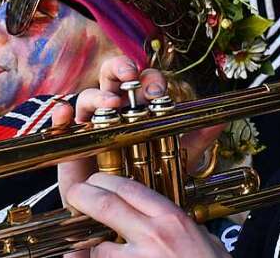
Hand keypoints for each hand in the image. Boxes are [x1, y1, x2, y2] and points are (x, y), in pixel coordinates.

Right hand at [52, 57, 220, 206]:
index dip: (149, 80)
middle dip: (119, 69)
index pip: (142, 82)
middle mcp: (113, 111)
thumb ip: (196, 139)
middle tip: (129, 74)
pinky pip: (60, 125)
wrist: (121, 212)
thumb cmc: (147, 179)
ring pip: (87, 97)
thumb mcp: (176, 159)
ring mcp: (90, 125)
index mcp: (138, 108)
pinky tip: (63, 115)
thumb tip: (221, 120)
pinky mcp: (69, 144)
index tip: (156, 90)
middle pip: (112, 78)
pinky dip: (59, 115)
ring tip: (110, 104)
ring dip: (97, 95)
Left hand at [66, 173, 228, 257]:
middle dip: (84, 196)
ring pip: (99, 247)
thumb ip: (183, 227)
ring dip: (93, 246)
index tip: (96, 181)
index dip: (106, 181)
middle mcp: (154, 238)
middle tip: (75, 195)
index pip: (130, 188)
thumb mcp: (208, 242)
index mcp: (174, 221)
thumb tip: (167, 218)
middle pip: (105, 205)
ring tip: (91, 245)